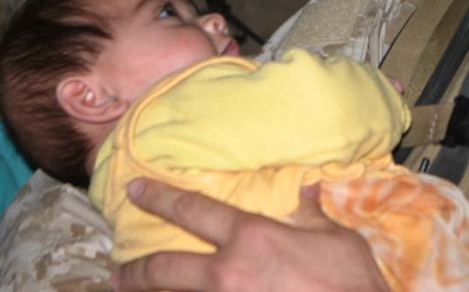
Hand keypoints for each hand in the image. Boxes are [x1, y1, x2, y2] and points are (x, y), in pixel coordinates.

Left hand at [111, 178, 389, 291]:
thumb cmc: (350, 280)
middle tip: (118, 272)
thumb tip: (307, 189)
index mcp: (251, 237)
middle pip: (164, 269)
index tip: (136, 189)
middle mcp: (227, 272)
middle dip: (134, 271)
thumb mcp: (335, 238)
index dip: (161, 197)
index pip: (194, 210)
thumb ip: (312, 214)